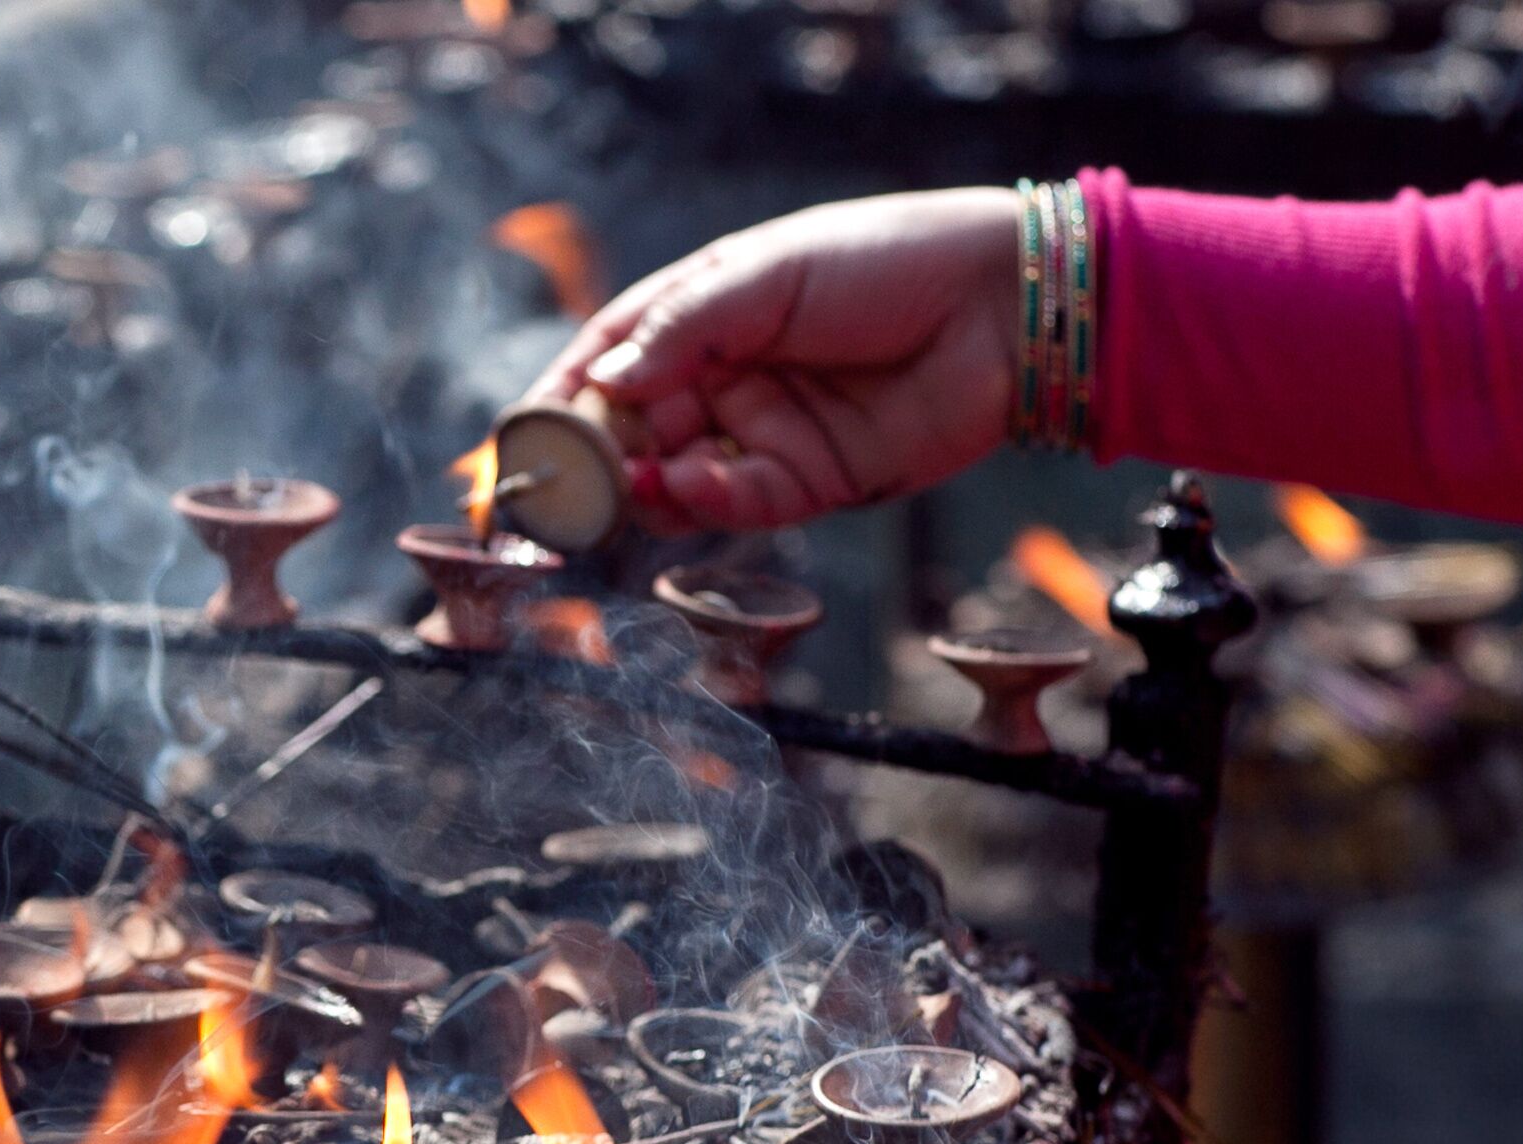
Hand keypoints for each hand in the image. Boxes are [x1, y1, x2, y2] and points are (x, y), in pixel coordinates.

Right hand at [529, 187, 1023, 533]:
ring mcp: (761, 435)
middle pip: (631, 432)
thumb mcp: (767, 275)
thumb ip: (681, 331)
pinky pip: (736, 504)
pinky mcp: (807, 483)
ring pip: (673, 479)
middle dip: (594, 460)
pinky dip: (702, 502)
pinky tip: (686, 483)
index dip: (560, 400)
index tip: (520, 435)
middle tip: (563, 482)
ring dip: (641, 488)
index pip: (607, 363)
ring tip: (626, 483)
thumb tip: (603, 383)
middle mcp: (721, 380)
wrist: (1001, 306)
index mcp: (700, 318)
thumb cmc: (885, 261)